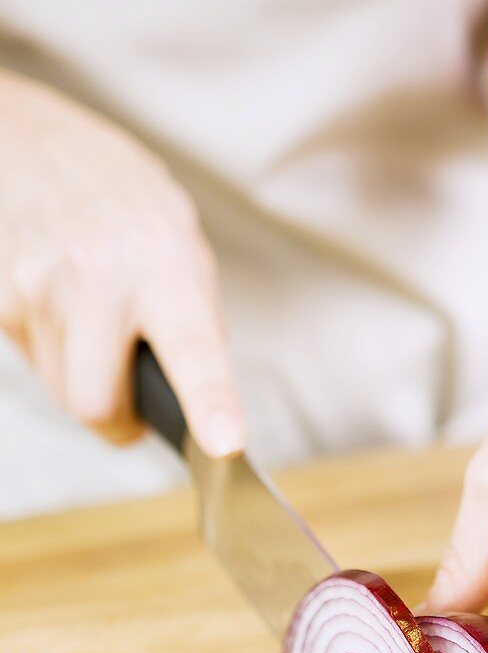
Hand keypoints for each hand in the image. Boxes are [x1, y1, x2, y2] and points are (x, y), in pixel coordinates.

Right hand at [0, 71, 243, 453]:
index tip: (224, 444)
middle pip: (96, 404)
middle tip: (132, 397)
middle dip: (116, 417)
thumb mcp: (180, 241)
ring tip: (90, 317)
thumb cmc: (119, 198)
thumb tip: (202, 396)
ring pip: (60, 390)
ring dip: (80, 375)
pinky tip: (57, 301)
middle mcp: (97, 273)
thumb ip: (194, 317)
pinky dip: (48, 348)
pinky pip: (30, 359)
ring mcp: (36, 283)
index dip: (209, 403)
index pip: (193, 349)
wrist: (29, 139)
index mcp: (162, 261)